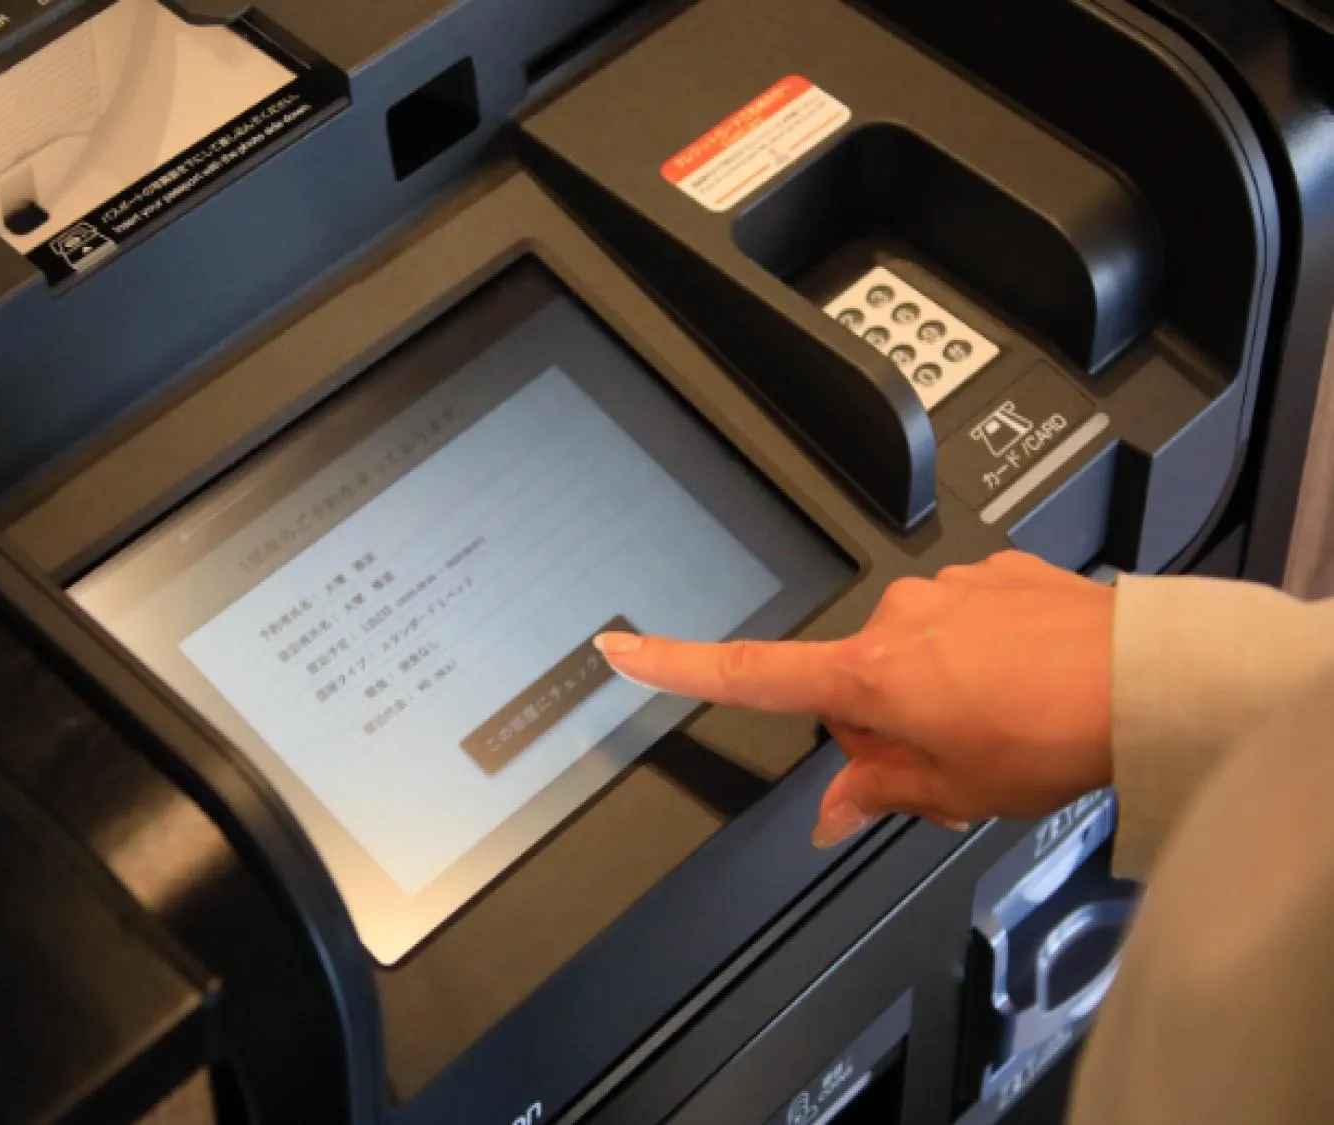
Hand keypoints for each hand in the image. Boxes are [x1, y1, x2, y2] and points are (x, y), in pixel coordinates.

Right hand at [594, 552, 1114, 847]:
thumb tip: (833, 810)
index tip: (622, 645)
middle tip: (948, 761)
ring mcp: (944, 588)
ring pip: (908, 652)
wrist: (1146, 677)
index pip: (750, 672)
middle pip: (849, 682)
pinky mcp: (988, 572)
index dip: (676, 664)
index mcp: (871, 674)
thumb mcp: (955, 792)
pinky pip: (957, 620)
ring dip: (936, 689)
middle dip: (882, 722)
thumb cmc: (1056, 734)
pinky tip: (1022, 682)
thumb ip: (878, 792)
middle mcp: (896, 618)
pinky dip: (976, 655)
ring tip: (1001, 722)